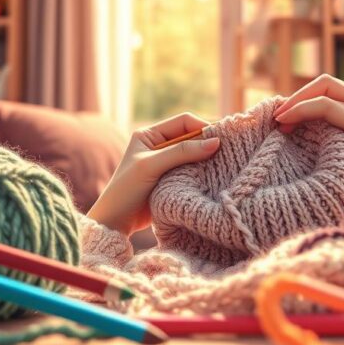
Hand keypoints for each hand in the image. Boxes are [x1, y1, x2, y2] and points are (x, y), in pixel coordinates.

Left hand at [87, 113, 220, 234]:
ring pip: (195, 155)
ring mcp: (167, 164)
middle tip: (228, 152)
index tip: (221, 139)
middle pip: (192, 137)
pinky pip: (193, 171)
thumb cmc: (127, 190)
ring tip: (224, 165)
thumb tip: (215, 142)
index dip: (204, 127)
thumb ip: (182, 152)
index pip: (184, 122)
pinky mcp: (172, 180)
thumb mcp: (152, 165)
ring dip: (207, 159)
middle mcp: (159, 146)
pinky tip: (214, 177)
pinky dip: (203, 172)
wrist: (115, 223)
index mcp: (150, 134)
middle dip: (208, 143)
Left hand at [273, 74, 343, 207]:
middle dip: (296, 96)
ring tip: (277, 122)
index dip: (302, 97)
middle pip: (325, 83)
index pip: (328, 89)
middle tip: (275, 116)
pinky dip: (302, 111)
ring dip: (295, 103)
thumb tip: (297, 139)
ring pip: (324, 93)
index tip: (281, 117)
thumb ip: (332, 140)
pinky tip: (286, 123)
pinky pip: (327, 108)